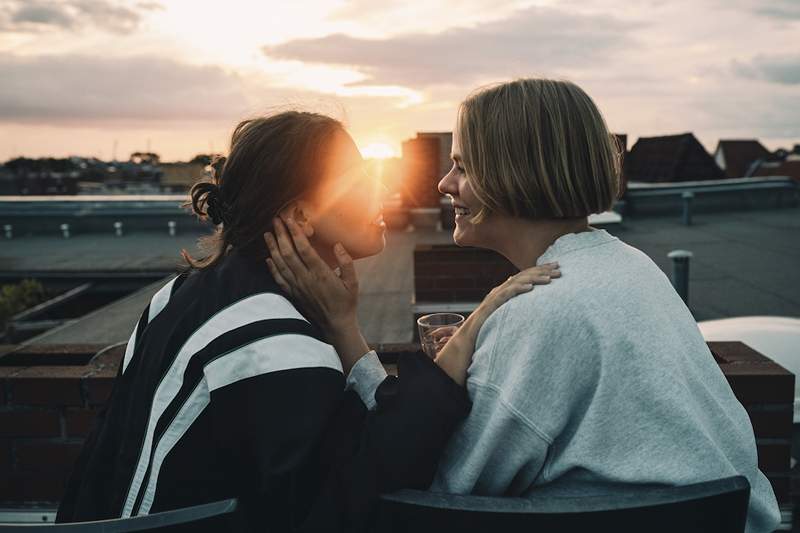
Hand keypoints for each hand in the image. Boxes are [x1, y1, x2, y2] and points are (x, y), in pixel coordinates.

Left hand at [263, 217, 368, 373]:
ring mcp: (297, 287)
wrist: (336, 325)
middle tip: (276, 221)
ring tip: (267, 234)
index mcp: (321, 274)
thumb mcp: (353, 282)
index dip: (295, 234)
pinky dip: (272, 268)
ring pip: (280, 264)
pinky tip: (268, 258)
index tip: (290, 220)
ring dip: (273, 248)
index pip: (304, 249)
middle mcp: (306, 279)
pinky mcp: (294, 294)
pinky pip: (279, 279)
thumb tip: (338, 245)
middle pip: (288, 253)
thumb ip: (346, 262)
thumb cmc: (346, 302)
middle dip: (281, 235)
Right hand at [433, 262, 559, 385]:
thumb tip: (535, 309)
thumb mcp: (507, 317)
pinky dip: (518, 290)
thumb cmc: (487, 331)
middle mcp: (500, 291)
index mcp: (505, 292)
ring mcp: (494, 297)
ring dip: (534, 278)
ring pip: (516, 283)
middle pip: (523, 276)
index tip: (556, 268)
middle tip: (559, 267)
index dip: (540, 271)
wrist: (467, 340)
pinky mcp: (490, 306)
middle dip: (541, 270)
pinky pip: (506, 295)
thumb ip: (517, 310)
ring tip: (549, 278)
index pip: (525, 277)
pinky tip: (530, 288)